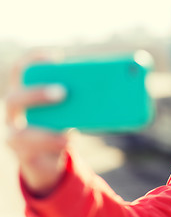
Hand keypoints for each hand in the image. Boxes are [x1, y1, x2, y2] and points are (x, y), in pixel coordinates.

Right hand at [5, 52, 67, 196]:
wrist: (48, 158)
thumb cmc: (57, 126)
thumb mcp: (66, 111)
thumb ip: (78, 100)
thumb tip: (110, 90)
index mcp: (24, 94)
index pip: (21, 71)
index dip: (34, 61)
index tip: (56, 57)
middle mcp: (13, 113)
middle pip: (15, 99)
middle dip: (37, 94)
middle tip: (63, 92)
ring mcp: (14, 136)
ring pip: (20, 134)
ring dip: (45, 133)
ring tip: (69, 136)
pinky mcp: (24, 156)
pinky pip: (33, 152)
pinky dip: (52, 147)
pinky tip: (68, 142)